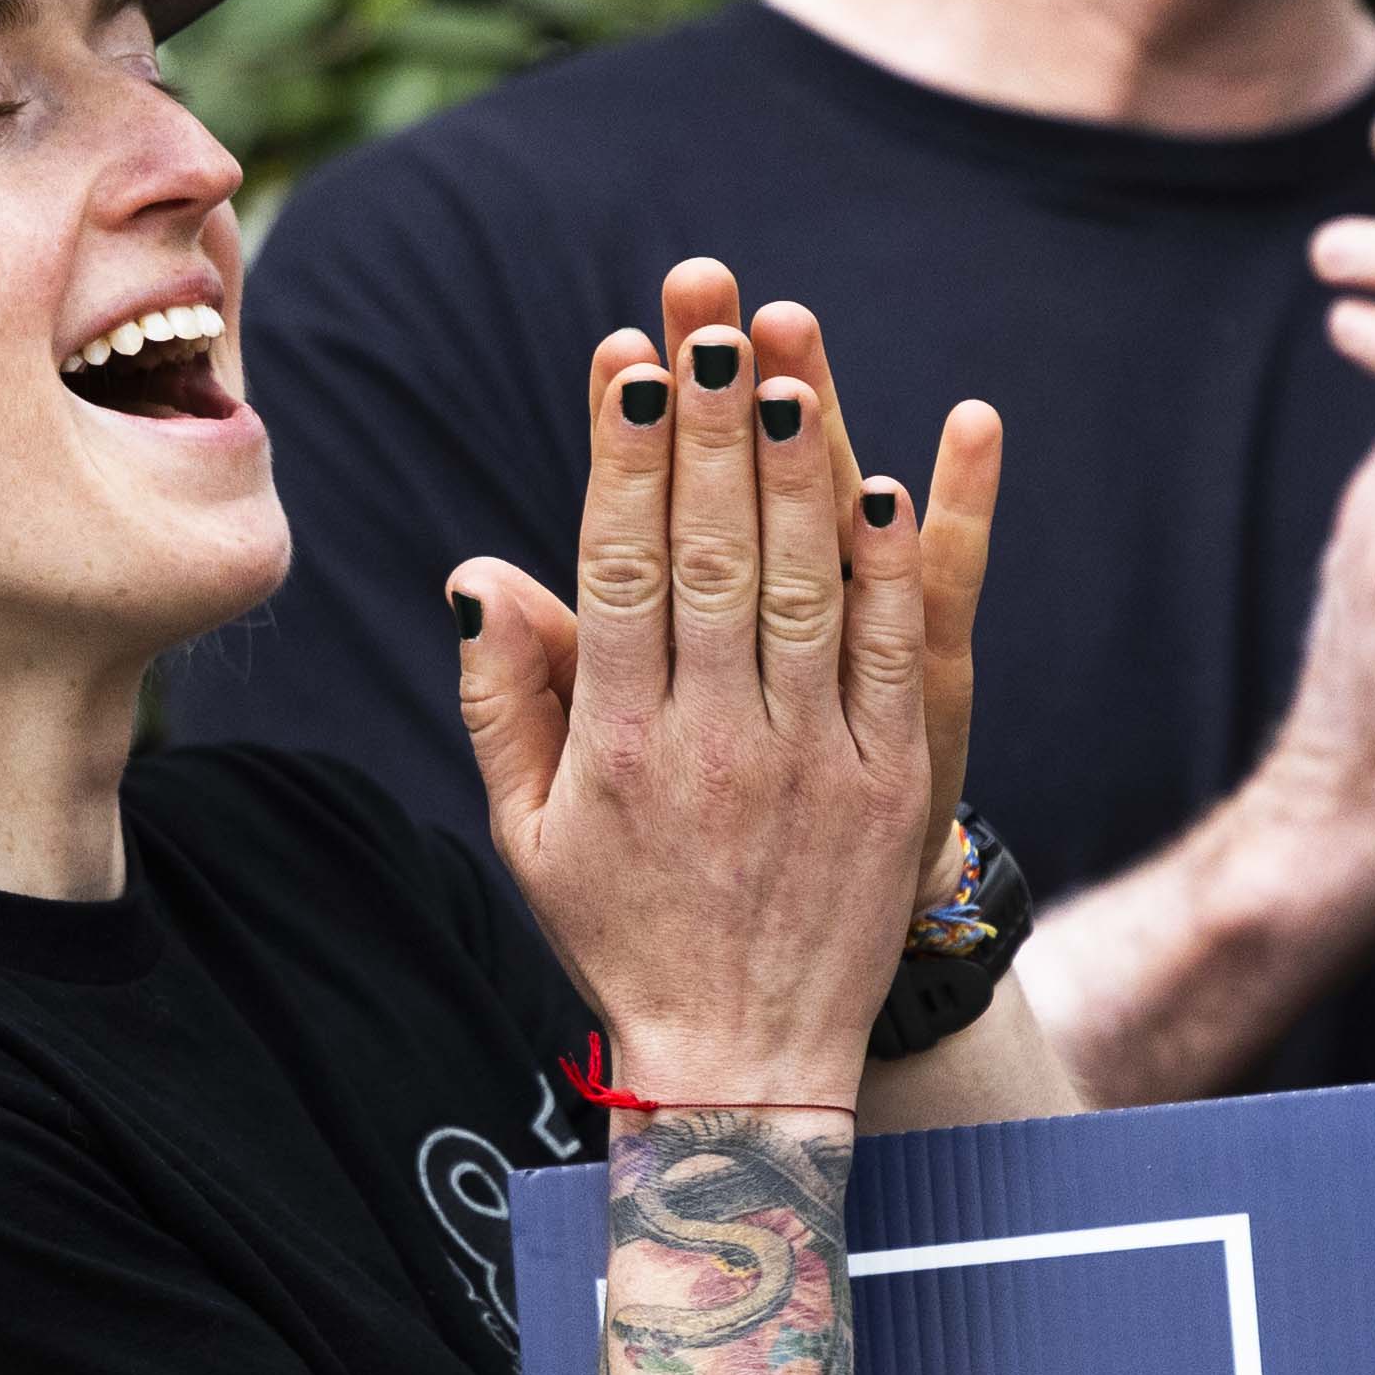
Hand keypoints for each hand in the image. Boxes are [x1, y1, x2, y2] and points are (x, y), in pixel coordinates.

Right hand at [453, 263, 990, 1108]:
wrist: (745, 1063)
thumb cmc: (622, 934)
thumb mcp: (529, 834)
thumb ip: (503, 701)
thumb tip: (482, 575)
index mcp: (615, 746)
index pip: (618, 567)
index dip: (622, 456)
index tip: (624, 358)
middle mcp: (710, 744)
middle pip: (712, 553)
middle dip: (706, 423)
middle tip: (705, 311)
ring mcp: (807, 764)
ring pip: (804, 588)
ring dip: (798, 467)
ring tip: (787, 359)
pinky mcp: (889, 789)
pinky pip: (892, 656)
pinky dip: (890, 568)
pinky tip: (888, 482)